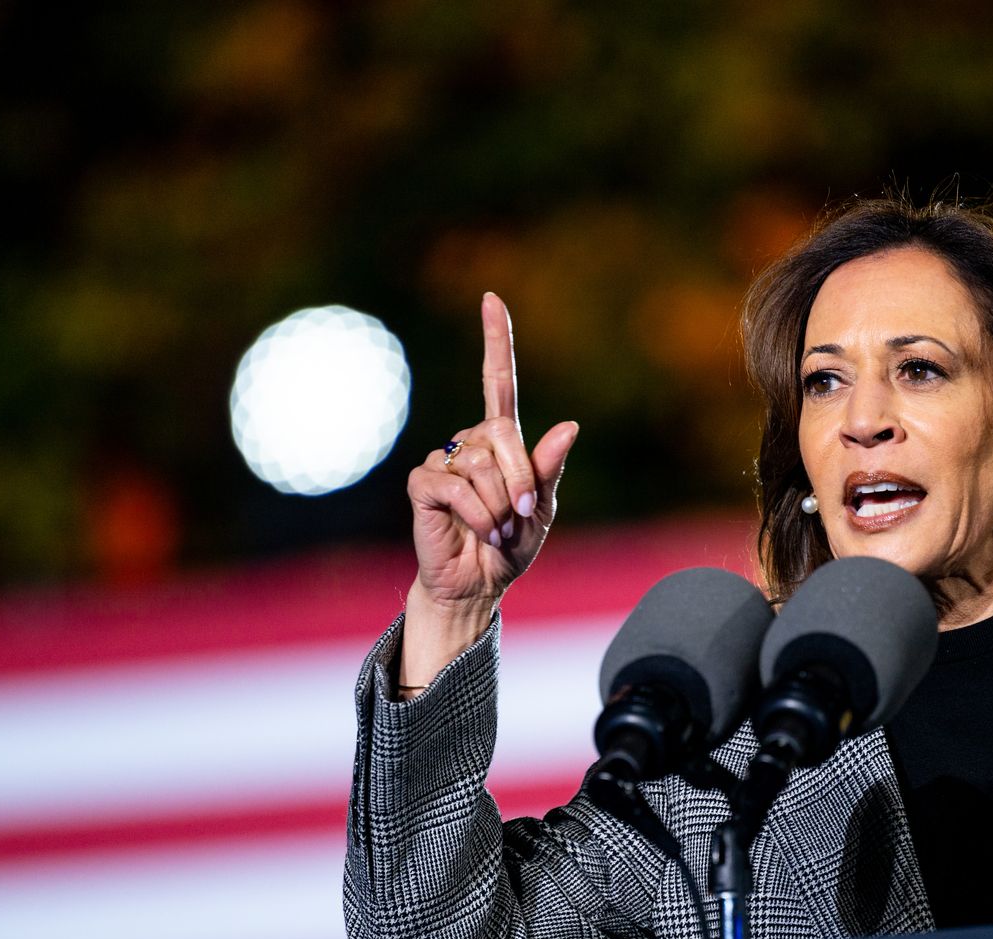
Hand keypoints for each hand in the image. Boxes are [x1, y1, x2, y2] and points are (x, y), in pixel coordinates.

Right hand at [399, 293, 577, 686]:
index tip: (492, 299)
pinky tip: (479, 532)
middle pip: (501, 433)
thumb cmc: (511, 546)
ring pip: (480, 466)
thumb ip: (550, 470)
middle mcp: (469, 442)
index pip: (497, 380)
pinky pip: (456, 487)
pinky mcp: (422, 485)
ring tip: (497, 531)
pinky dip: (478, 515)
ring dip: (500, 507)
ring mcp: (443, 461)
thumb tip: (570, 426)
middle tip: (523, 516)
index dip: (496, 340)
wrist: (478, 585)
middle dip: (521, 479)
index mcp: (501, 441)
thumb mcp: (543, 510)